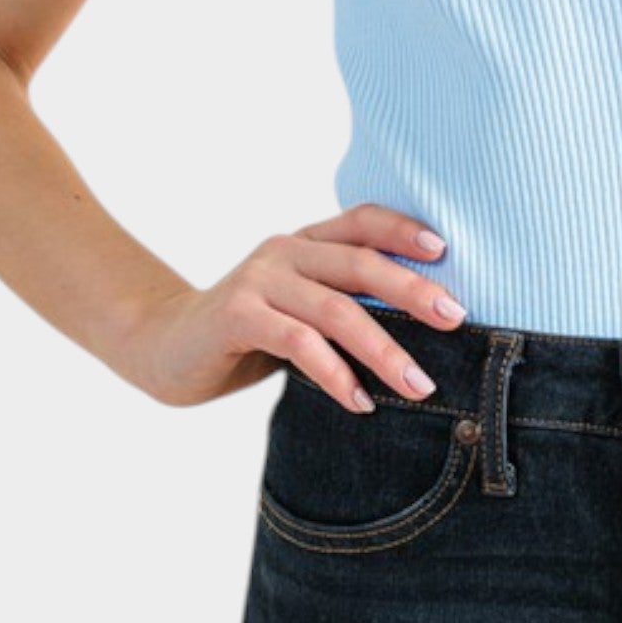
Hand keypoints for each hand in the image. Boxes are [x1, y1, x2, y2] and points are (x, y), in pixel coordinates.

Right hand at [122, 204, 466, 409]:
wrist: (165, 348)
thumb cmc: (248, 332)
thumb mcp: (298, 306)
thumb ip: (341, 300)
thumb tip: (422, 322)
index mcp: (305, 241)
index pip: (362, 220)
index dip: (404, 229)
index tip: (445, 250)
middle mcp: (284, 250)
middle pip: (360, 263)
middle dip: (413, 291)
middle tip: (456, 318)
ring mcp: (259, 280)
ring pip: (336, 309)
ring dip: (384, 348)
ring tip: (418, 383)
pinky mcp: (237, 315)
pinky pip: (298, 343)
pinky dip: (335, 373)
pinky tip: (360, 402)